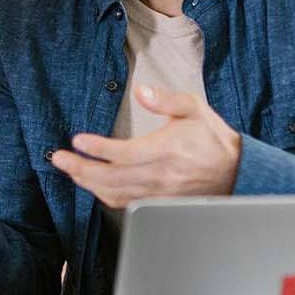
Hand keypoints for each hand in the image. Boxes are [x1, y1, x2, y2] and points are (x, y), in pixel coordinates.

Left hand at [51, 85, 240, 208]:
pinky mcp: (158, 204)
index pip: (127, 153)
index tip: (78, 141)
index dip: (99, 149)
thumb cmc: (211, 138)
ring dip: (88, 183)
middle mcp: (162, 175)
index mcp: (169, 150)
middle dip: (81, 169)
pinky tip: (91, 184)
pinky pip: (125, 203)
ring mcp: (160, 193)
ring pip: (115, 194)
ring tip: (69, 169)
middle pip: (113, 178)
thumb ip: (166, 100)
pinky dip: (104, 195)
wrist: (236, 171)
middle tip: (58, 158)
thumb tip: (141, 90)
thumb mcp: (194, 109)